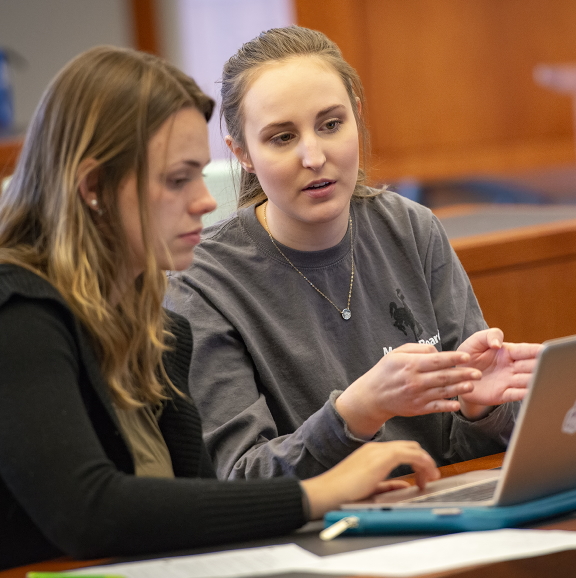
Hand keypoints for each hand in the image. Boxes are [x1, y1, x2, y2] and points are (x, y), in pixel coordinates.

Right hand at [301, 441, 439, 518]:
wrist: (327, 492)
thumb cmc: (342, 493)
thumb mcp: (370, 488)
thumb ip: (387, 486)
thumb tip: (404, 487)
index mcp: (372, 453)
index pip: (401, 450)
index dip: (416, 462)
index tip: (422, 477)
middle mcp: (376, 448)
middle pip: (410, 446)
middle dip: (424, 461)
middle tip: (430, 478)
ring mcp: (379, 451)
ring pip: (412, 448)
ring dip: (426, 462)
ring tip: (431, 478)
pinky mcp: (383, 457)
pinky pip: (410, 454)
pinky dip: (423, 463)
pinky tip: (426, 476)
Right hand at [335, 343, 481, 437]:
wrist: (372, 396)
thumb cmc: (385, 371)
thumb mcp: (396, 353)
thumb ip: (417, 349)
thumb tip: (437, 351)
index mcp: (410, 365)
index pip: (437, 360)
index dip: (454, 358)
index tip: (467, 356)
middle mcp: (415, 381)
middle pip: (444, 376)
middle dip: (462, 374)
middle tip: (477, 372)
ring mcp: (417, 396)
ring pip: (443, 392)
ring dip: (459, 389)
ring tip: (472, 385)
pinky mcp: (418, 408)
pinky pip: (436, 407)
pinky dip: (447, 406)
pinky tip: (457, 404)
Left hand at [457, 328, 542, 419]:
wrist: (456, 377)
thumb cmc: (468, 356)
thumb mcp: (475, 341)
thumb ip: (488, 336)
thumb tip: (498, 343)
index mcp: (508, 352)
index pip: (526, 350)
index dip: (537, 350)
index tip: (546, 350)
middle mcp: (512, 367)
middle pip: (531, 366)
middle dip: (539, 366)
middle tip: (546, 366)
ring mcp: (508, 381)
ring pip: (527, 381)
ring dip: (535, 381)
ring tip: (541, 379)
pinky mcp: (502, 394)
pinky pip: (516, 394)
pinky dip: (524, 394)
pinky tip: (531, 393)